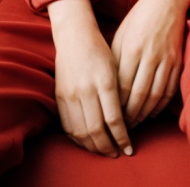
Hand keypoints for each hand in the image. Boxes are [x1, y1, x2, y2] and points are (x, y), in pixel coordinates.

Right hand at [48, 0, 132, 157]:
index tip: (129, 148)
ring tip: (104, 151)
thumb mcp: (116, 68)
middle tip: (118, 153)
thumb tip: (126, 123)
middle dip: (109, 147)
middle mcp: (86, 89)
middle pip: (97, 130)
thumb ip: (120, 95)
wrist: (75, 36)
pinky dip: (78, 138)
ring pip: (81, 131)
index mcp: (105, 81)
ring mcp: (71, 94)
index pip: (114, 120)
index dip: (122, 138)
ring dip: (94, 146)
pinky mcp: (60, 96)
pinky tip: (87, 142)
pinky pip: (68, 125)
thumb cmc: (100, 51)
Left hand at [111, 0, 189, 127]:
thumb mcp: (121, 34)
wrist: (167, 1)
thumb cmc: (139, 18)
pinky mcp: (178, 61)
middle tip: (123, 127)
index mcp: (132, 48)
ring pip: (155, 96)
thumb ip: (115, 60)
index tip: (110, 117)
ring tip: (136, 123)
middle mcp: (149, 56)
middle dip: (130, 115)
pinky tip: (152, 112)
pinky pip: (169, 90)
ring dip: (145, 114)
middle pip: (138, 95)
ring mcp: (166, 59)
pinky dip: (161, 105)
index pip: (122, 86)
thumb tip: (107, 87)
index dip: (116, 105)